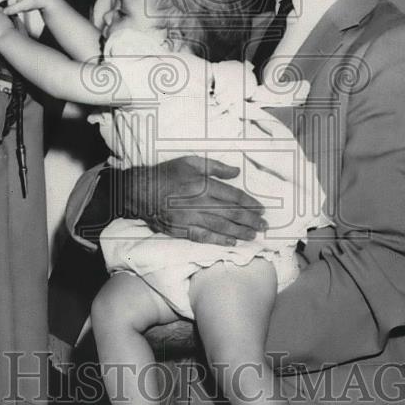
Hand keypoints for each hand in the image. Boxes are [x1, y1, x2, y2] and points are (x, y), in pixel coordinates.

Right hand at [124, 155, 266, 245]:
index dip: (249, 203)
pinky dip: (219, 240)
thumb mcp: (190, 162)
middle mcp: (198, 203)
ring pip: (220, 227)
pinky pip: (204, 237)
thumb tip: (236, 171)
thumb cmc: (167, 174)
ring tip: (254, 235)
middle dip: (250, 220)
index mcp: (202, 185)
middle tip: (264, 225)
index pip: (232, 196)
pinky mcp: (182, 230)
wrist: (140, 192)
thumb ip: (215, 167)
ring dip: (240, 232)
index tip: (261, 208)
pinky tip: (232, 242)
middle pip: (230, 213)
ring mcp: (190, 219)